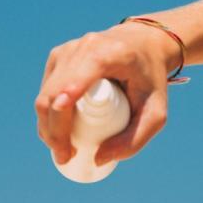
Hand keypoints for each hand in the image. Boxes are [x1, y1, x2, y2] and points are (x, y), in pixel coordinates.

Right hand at [35, 21, 177, 165]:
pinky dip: (48, 112)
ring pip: (46, 93)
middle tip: (66, 156)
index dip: (63, 111)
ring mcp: (68, 49)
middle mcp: (84, 46)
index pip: (76, 81)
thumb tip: (98, 159)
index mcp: (109, 53)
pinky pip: (46, 89)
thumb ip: (135, 139)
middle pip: (55, 94)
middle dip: (54, 131)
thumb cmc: (151, 79)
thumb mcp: (156, 111)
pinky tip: (58, 129)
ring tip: (63, 148)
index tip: (63, 142)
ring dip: (47, 125)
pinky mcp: (58, 54)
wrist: (145, 44)